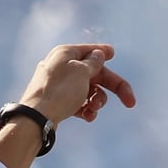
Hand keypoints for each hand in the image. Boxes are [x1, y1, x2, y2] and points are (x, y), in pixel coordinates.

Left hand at [19, 43, 136, 125]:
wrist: (37, 117)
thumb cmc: (60, 90)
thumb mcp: (81, 71)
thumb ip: (93, 62)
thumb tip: (98, 54)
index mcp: (66, 53)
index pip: (90, 51)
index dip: (104, 53)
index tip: (113, 53)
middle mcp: (62, 66)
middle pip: (95, 74)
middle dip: (111, 88)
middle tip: (130, 102)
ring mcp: (59, 85)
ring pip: (88, 90)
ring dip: (97, 101)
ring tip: (93, 109)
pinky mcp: (57, 102)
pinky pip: (78, 103)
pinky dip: (86, 109)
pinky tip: (87, 116)